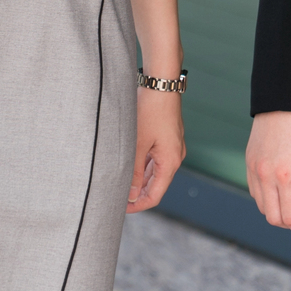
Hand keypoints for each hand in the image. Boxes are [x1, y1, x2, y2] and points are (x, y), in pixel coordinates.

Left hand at [128, 89, 186, 212]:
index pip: (155, 195)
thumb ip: (134, 170)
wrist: (161, 82)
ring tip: (119, 179)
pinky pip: (155, 157)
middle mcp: (175, 156)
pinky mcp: (167, 136)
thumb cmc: (149, 111)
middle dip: (137, 192)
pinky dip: (142, 164)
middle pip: (155, 184)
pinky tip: (128, 163)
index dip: (138, 205)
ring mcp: (172, 146)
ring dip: (139, 177)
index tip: (121, 208)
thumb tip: (131, 194)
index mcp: (170, 162)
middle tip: (115, 195)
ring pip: (154, 170)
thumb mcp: (137, 142)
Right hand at [245, 111, 290, 237]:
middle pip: (274, 218)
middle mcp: (265, 175)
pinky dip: (268, 200)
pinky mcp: (248, 162)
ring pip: (263, 208)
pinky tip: (281, 193)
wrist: (283, 101)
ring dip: (279, 213)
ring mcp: (253, 169)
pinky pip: (255, 192)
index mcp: (286, 176)